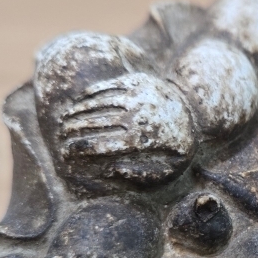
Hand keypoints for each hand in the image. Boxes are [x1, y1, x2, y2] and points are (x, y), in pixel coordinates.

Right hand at [56, 72, 197, 187]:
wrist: (198, 112)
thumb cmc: (179, 147)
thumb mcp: (168, 170)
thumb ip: (140, 176)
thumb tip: (109, 171)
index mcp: (145, 138)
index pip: (104, 144)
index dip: (81, 150)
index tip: (66, 155)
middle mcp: (139, 114)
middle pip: (96, 123)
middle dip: (73, 133)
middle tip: (59, 140)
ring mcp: (137, 94)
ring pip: (98, 103)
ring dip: (76, 114)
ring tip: (63, 124)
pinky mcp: (137, 80)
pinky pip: (107, 87)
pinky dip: (89, 96)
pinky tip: (78, 104)